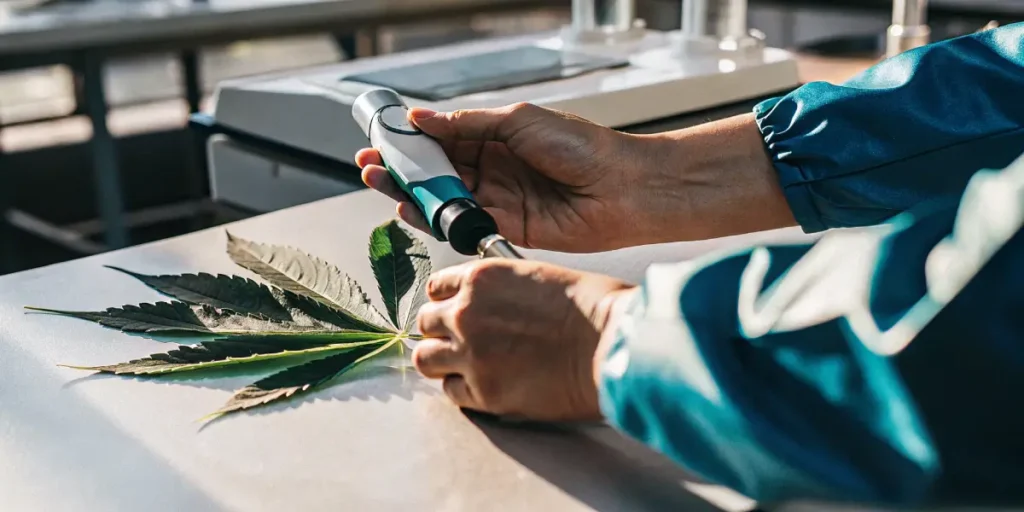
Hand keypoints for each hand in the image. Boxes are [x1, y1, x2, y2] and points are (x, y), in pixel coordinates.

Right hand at [356, 103, 658, 252]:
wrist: (623, 189)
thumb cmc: (584, 147)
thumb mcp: (518, 121)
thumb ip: (468, 124)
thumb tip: (424, 118)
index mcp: (498, 137)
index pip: (444, 138)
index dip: (412, 139)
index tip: (383, 137)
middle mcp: (495, 168)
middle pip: (437, 170)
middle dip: (402, 167)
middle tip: (371, 165)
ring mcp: (498, 199)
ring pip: (444, 197)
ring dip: (411, 192)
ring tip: (381, 183)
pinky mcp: (504, 228)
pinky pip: (461, 222)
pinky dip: (435, 218)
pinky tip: (411, 208)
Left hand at [413, 259, 632, 420]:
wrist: (610, 345)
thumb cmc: (592, 308)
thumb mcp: (538, 276)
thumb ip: (503, 290)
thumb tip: (495, 305)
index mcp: (481, 278)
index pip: (437, 287)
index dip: (446, 300)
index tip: (453, 310)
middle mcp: (466, 313)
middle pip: (425, 323)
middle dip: (440, 331)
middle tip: (458, 341)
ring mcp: (471, 354)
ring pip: (425, 359)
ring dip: (441, 361)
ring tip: (461, 366)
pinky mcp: (484, 392)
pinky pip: (452, 392)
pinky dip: (463, 390)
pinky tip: (483, 385)